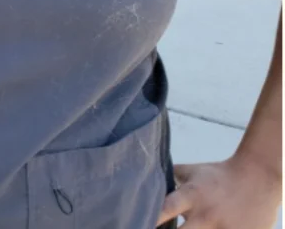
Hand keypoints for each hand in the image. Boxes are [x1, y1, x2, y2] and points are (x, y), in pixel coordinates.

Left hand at [157, 155, 280, 227]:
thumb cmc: (219, 175)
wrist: (257, 178)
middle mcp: (206, 215)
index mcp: (191, 195)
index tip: (138, 224)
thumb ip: (171, 178)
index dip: (152, 218)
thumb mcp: (192, 171)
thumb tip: (148, 182)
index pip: (167, 208)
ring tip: (193, 228)